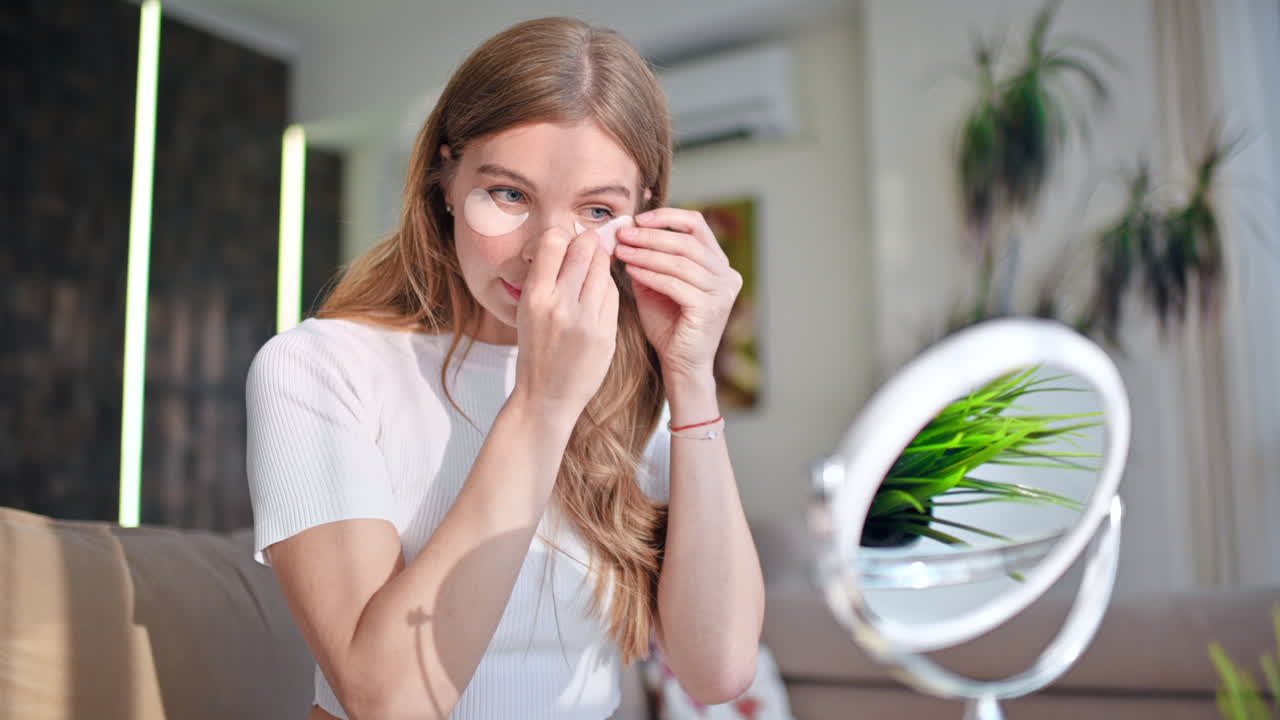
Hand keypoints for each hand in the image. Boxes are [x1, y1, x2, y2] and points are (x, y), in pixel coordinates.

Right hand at [511, 226, 618, 424]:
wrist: (546, 396)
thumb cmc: (536, 349)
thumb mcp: (528, 310)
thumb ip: (546, 276)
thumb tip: (569, 239)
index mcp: (534, 297)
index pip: (554, 241)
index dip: (564, 236)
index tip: (567, 242)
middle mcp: (559, 305)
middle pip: (585, 249)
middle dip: (589, 244)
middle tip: (589, 247)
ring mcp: (585, 320)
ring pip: (603, 269)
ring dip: (601, 264)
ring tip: (592, 271)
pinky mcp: (605, 334)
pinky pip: (613, 294)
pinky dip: (607, 287)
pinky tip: (599, 293)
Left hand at [614, 208, 742, 381]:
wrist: (680, 364)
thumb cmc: (668, 325)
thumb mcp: (656, 284)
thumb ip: (648, 258)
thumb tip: (624, 231)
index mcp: (718, 263)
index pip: (697, 225)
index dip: (667, 217)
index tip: (637, 219)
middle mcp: (727, 274)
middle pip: (687, 241)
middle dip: (651, 236)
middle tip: (622, 233)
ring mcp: (722, 292)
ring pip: (681, 261)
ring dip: (646, 253)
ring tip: (621, 250)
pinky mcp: (710, 309)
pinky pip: (676, 283)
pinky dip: (651, 274)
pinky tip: (630, 269)